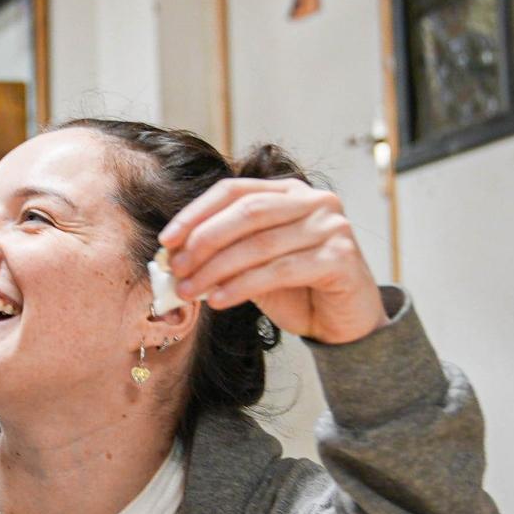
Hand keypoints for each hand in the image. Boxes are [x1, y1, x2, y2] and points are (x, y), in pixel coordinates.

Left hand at [158, 178, 386, 344]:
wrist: (346, 323)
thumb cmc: (299, 290)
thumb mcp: (256, 266)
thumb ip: (225, 253)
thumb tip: (174, 257)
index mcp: (289, 192)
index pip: (234, 191)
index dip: (196, 213)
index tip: (167, 240)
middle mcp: (314, 201)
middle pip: (247, 213)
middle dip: (204, 241)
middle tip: (176, 269)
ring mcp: (330, 227)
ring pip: (260, 244)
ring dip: (216, 269)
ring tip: (189, 290)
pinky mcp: (340, 258)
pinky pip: (280, 270)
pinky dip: (243, 286)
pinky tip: (218, 300)